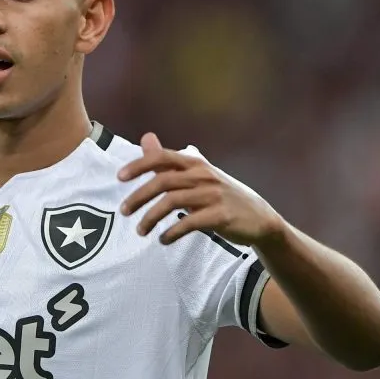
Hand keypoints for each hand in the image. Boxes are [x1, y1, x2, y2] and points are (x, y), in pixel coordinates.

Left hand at [118, 132, 286, 245]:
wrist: (260, 219)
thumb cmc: (220, 194)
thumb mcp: (196, 174)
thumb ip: (168, 161)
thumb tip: (145, 138)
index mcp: (195, 163)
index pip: (162, 158)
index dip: (139, 165)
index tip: (119, 178)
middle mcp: (203, 175)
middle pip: (162, 182)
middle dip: (138, 197)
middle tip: (123, 211)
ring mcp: (213, 195)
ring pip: (172, 203)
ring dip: (151, 218)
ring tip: (140, 230)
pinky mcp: (221, 216)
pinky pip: (189, 223)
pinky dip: (172, 233)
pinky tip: (163, 239)